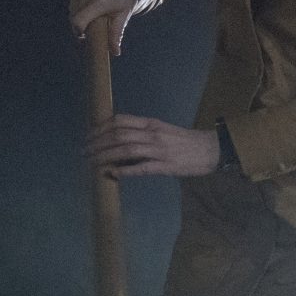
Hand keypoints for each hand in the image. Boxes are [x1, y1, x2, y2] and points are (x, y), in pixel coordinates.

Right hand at [68, 0, 144, 54]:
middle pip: (73, 13)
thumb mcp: (124, 13)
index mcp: (99, 1)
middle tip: (91, 19)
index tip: (83, 34)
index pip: (77, 21)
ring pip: (71, 3)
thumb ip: (116, 33)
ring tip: (92, 5)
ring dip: (78, 8)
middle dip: (80, 20)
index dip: (78, 30)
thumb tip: (115, 53)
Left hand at [87, 115, 220, 177]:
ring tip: (92, 163)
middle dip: (97, 143)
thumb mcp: (162, 131)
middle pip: (119, 135)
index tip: (88, 136)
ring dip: (106, 156)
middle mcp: (153, 134)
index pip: (120, 121)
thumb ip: (142, 134)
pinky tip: (114, 174)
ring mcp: (160, 150)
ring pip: (126, 150)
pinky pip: (143, 168)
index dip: (100, 128)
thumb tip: (119, 140)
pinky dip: (126, 171)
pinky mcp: (167, 166)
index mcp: (151, 124)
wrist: (211, 149)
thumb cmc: (185, 141)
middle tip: (84, 152)